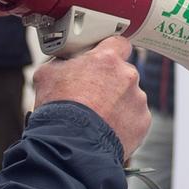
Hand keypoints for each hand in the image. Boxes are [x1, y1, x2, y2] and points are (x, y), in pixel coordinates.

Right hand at [32, 36, 149, 159]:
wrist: (70, 144)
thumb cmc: (59, 109)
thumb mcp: (47, 75)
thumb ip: (61, 63)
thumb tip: (62, 63)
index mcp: (107, 59)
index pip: (118, 43)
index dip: (110, 51)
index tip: (104, 60)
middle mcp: (128, 76)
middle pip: (123, 73)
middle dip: (111, 83)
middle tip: (93, 96)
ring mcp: (138, 100)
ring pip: (130, 97)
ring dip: (118, 104)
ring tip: (97, 118)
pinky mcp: (142, 122)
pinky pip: (135, 118)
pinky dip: (124, 123)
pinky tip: (106, 130)